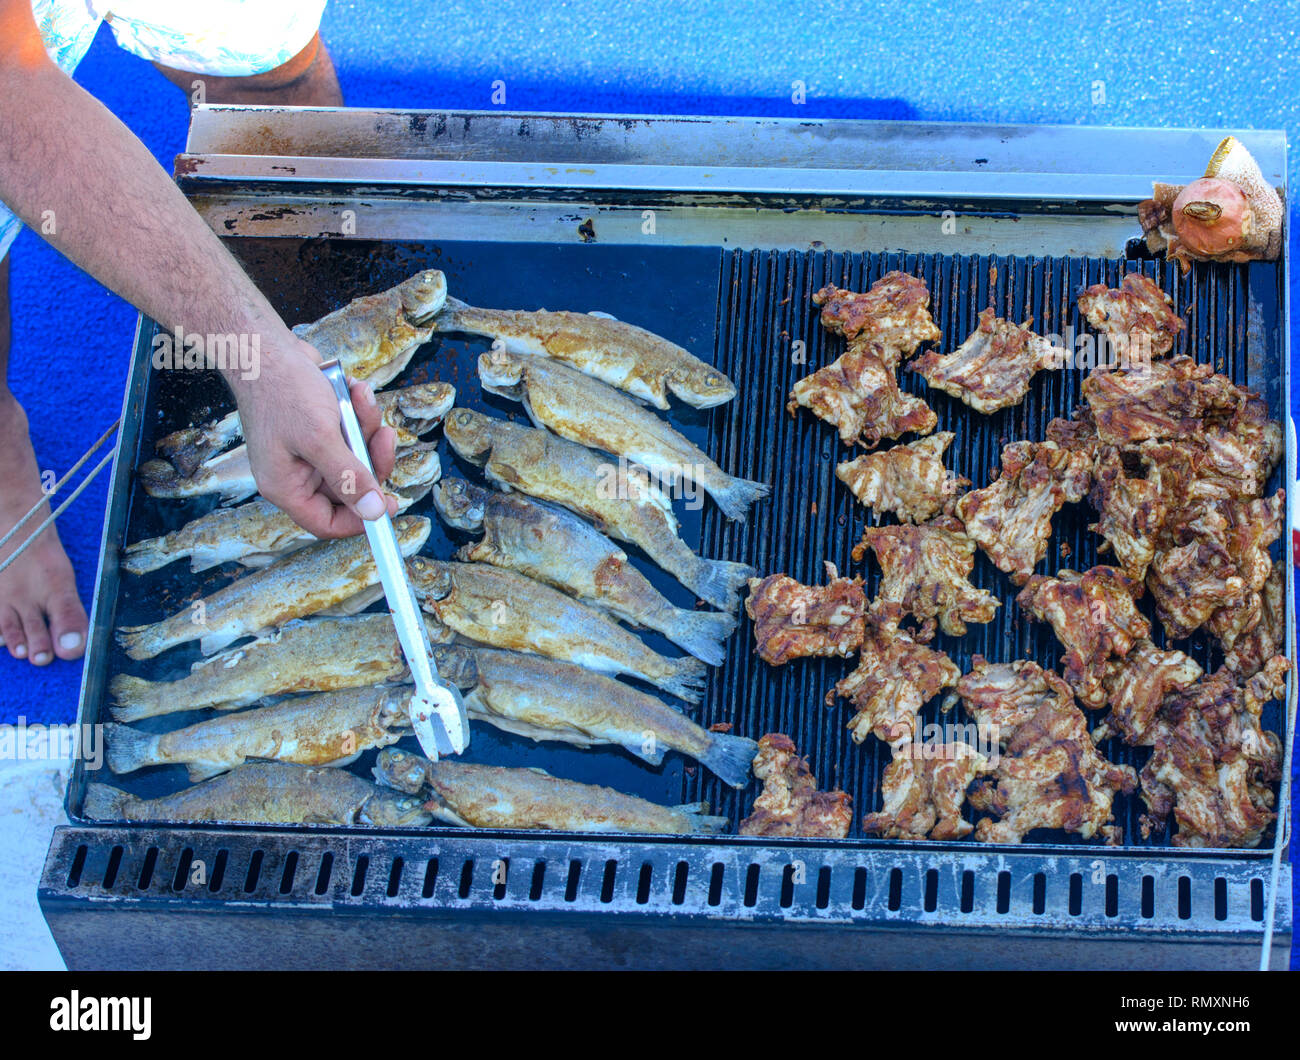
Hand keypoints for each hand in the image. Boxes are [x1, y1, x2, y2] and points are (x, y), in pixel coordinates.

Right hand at [231, 337, 398, 536]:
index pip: (327, 523)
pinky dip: (358, 412)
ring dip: (366, 428)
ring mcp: (308, 451)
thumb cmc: (282, 390)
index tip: (390, 505)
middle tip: (382, 437)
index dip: (360, 519)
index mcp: (286, 486)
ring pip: (356, 456)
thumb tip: (373, 512)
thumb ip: (348, 477)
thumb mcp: (320, 438)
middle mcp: (296, 473)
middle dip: (370, 459)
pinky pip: (352, 433)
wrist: (265, 346)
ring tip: (360, 398)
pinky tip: (353, 389)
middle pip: (350, 488)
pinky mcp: (320, 430)